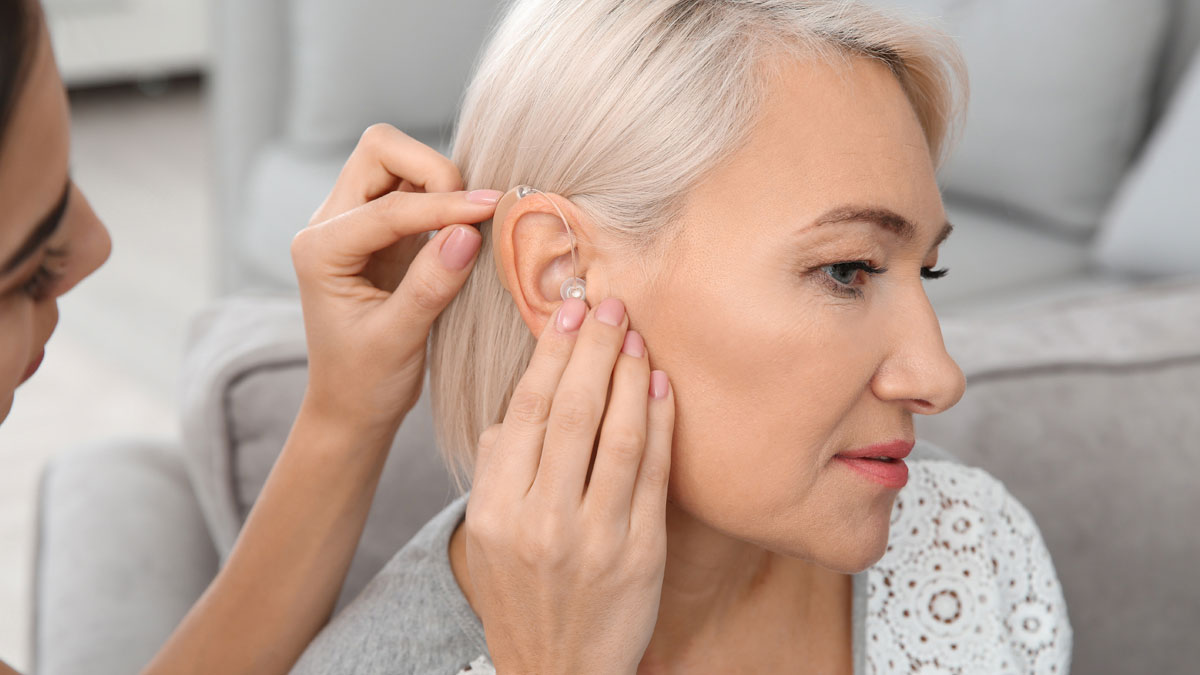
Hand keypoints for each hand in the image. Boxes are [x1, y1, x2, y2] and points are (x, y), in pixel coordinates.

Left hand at [290, 124, 501, 435]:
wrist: (351, 406)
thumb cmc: (365, 381)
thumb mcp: (398, 341)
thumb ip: (430, 286)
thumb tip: (469, 233)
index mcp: (320, 250)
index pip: (387, 207)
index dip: (443, 206)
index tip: (491, 212)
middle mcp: (330, 224)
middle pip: (380, 151)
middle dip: (431, 170)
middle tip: (472, 213)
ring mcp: (356, 222)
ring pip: (398, 162)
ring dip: (440, 182)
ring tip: (473, 223)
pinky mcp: (383, 230)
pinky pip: (415, 190)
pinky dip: (445, 199)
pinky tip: (467, 229)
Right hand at [464, 296, 675, 674]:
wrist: (556, 670)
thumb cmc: (521, 591)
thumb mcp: (486, 534)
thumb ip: (498, 466)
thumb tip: (523, 399)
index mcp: (495, 509)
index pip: (525, 412)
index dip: (552, 354)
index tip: (569, 313)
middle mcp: (541, 521)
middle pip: (572, 413)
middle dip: (594, 349)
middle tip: (611, 305)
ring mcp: (594, 538)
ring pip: (618, 436)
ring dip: (630, 375)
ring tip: (637, 335)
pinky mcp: (640, 554)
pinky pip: (654, 474)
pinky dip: (660, 423)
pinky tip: (661, 385)